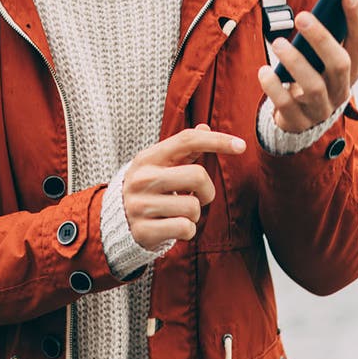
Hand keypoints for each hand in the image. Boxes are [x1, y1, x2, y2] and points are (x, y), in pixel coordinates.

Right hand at [121, 124, 245, 248]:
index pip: (188, 141)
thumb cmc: (149, 188)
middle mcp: (142, 179)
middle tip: (198, 197)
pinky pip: (186, 229)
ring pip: (193, 207)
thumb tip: (205, 127)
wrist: (116, 222)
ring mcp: (141, 205)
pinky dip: (187, 230)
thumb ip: (184, 148)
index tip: (241, 146)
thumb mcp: (160, 165)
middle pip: (198, 176)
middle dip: (207, 191)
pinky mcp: (144, 230)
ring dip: (194, 214)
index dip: (217, 141)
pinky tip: (173, 226)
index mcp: (148, 158)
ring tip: (179, 213)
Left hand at [258, 0, 357, 132]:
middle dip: (322, 38)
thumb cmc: (312, 76)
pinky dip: (274, 87)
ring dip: (296, 62)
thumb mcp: (321, 58)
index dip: (356, 17)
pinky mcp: (298, 121)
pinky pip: (286, 105)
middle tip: (301, 17)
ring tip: (277, 43)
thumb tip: (323, 1)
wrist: (301, 120)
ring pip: (314, 86)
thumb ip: (324, 35)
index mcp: (352, 68)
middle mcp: (341, 89)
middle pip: (339, 63)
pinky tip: (264, 72)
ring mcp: (321, 108)